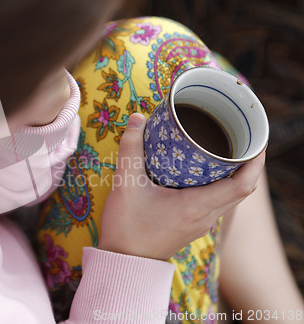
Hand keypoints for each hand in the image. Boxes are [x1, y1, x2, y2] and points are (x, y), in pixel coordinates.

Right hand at [97, 113, 265, 260]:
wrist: (122, 262)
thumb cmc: (126, 228)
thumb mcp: (125, 185)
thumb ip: (130, 149)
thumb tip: (137, 118)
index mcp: (196, 206)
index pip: (243, 184)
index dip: (256, 162)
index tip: (258, 141)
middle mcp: (205, 217)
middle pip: (242, 190)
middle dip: (248, 164)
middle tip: (241, 138)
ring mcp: (200, 224)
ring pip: (230, 197)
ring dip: (235, 175)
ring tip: (225, 151)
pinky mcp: (192, 226)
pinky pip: (217, 203)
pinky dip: (220, 186)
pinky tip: (203, 173)